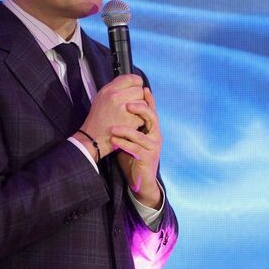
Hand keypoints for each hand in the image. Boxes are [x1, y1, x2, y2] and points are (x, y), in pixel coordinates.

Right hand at [77, 74, 145, 158]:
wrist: (92, 138)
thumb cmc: (98, 119)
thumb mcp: (102, 98)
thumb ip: (116, 88)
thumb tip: (134, 82)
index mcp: (109, 89)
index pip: (132, 78)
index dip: (137, 84)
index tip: (136, 89)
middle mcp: (115, 96)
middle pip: (140, 90)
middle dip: (139, 98)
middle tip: (132, 107)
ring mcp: (123, 108)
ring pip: (143, 103)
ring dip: (140, 111)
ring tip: (130, 116)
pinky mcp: (129, 120)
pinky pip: (143, 117)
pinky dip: (139, 121)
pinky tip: (130, 124)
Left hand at [111, 87, 162, 208]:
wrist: (140, 180)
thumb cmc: (134, 156)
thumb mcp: (132, 138)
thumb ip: (130, 125)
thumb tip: (120, 107)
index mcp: (152, 129)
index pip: (152, 111)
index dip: (149, 99)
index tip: (143, 88)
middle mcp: (156, 136)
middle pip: (152, 118)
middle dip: (140, 109)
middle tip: (127, 105)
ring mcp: (153, 147)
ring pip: (140, 135)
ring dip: (125, 130)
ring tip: (112, 129)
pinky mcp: (147, 157)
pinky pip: (134, 148)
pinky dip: (122, 144)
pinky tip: (113, 140)